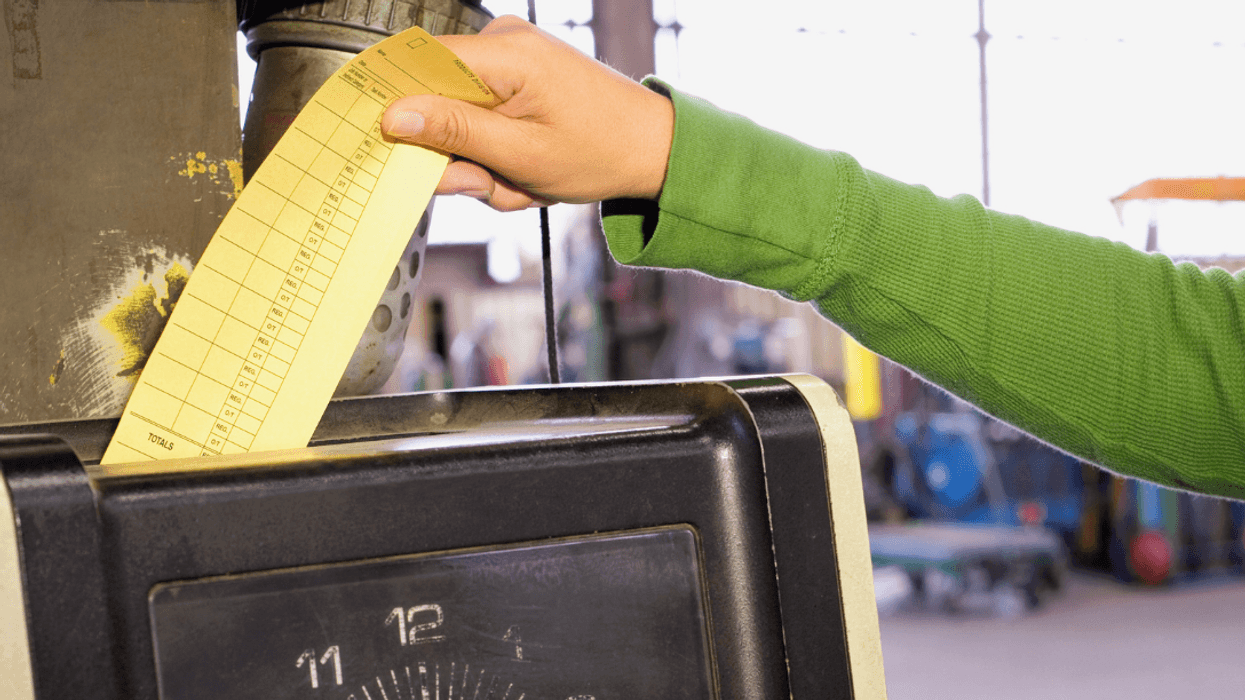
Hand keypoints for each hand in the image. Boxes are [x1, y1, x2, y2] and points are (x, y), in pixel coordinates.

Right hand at [381, 15, 674, 211]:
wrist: (651, 148)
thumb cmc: (601, 151)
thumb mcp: (521, 155)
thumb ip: (455, 134)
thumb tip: (396, 116)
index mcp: (507, 52)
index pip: (420, 65)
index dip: (401, 107)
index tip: (395, 147)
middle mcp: (505, 41)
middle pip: (438, 99)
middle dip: (461, 155)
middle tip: (493, 183)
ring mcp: (512, 57)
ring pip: (458, 118)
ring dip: (484, 162)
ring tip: (523, 178)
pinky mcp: (517, 76)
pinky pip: (480, 118)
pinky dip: (498, 153)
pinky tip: (526, 167)